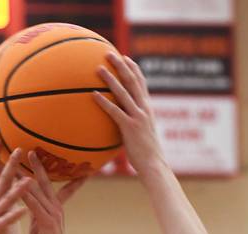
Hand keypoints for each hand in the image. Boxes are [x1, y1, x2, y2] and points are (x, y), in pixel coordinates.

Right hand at [0, 145, 29, 233]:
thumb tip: (3, 188)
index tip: (0, 140)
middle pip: (1, 180)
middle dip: (10, 165)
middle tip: (18, 149)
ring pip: (6, 200)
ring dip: (18, 190)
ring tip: (29, 180)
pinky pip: (7, 221)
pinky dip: (15, 215)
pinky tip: (24, 211)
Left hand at [22, 151, 84, 233]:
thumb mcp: (41, 225)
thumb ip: (37, 211)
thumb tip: (30, 202)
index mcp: (55, 208)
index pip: (52, 185)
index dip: (47, 171)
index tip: (41, 157)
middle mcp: (56, 207)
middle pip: (46, 182)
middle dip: (38, 165)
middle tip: (30, 150)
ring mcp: (53, 214)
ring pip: (38, 190)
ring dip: (27, 175)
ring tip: (18, 163)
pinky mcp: (47, 222)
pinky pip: (34, 204)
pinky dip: (26, 193)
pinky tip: (19, 184)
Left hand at [93, 54, 164, 175]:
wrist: (154, 166)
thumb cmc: (147, 155)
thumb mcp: (143, 135)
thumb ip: (134, 125)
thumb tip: (122, 125)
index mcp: (148, 109)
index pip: (142, 84)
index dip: (134, 69)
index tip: (126, 57)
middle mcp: (144, 109)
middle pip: (133, 81)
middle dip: (121, 66)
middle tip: (109, 53)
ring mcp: (138, 117)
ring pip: (123, 92)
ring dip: (110, 79)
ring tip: (98, 68)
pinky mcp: (130, 127)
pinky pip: (115, 111)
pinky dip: (104, 102)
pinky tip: (93, 95)